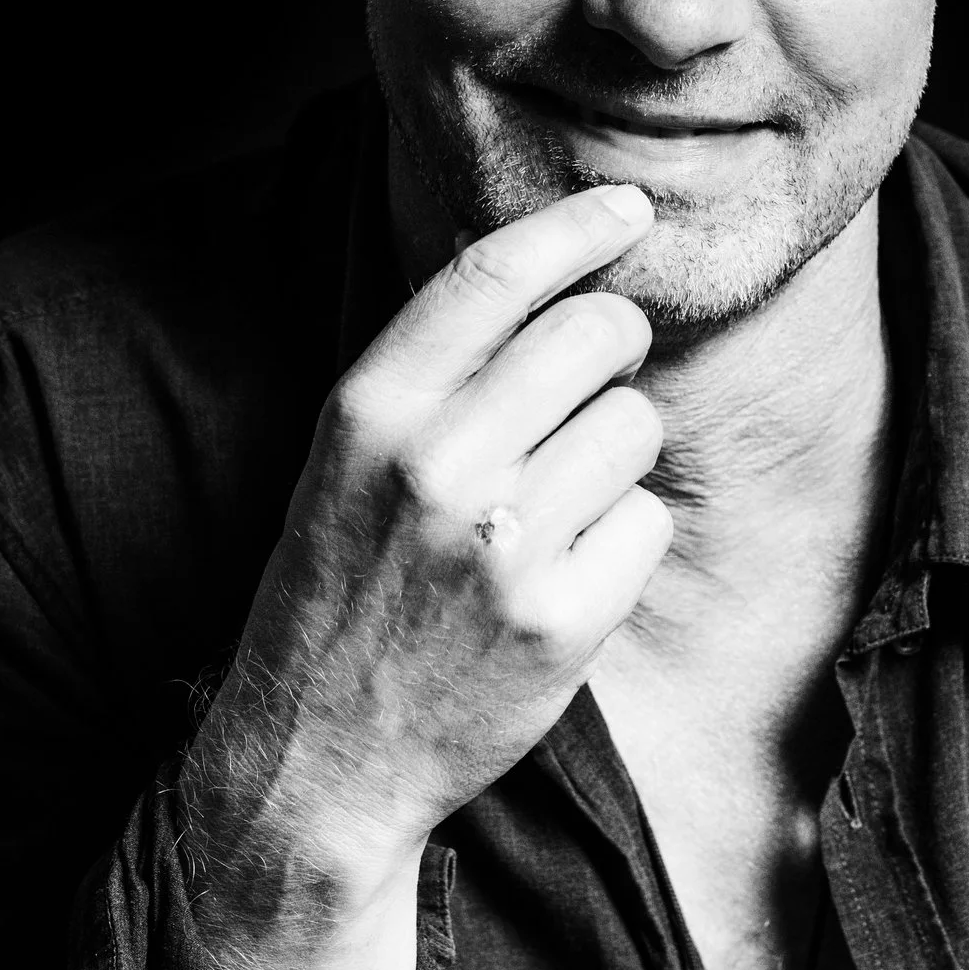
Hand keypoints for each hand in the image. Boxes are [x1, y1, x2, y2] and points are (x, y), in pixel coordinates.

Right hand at [180, 183, 668, 969]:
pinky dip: (624, 541)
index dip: (574, 226)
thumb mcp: (347, 460)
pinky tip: (568, 572)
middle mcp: (435, 467)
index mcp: (370, 412)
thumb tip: (539, 268)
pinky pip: (648, 522)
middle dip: (615, 341)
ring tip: (557, 501)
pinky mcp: (562, 623)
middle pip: (593, 334)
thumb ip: (430, 369)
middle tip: (597, 375)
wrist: (320, 762)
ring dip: (616, 452)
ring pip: (634, 426)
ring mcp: (502, 547)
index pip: (490, 276)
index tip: (629, 206)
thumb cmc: (343, 591)